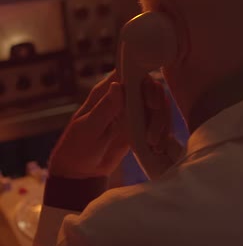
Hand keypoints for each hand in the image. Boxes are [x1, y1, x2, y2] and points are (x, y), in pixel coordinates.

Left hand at [49, 72, 178, 179]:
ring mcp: (134, 112)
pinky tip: (157, 147)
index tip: (151, 102)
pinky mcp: (141, 126)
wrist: (82, 171)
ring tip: (154, 143)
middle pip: (152, 89)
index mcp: (106, 92)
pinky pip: (159, 122)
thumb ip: (105, 108)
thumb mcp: (88, 129)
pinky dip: (163, 133)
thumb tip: (118, 85)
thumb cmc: (77, 148)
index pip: (131, 74)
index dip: (145, 82)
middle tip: (154, 129)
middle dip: (158, 107)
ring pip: (159, 106)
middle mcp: (123, 98)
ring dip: (161, 123)